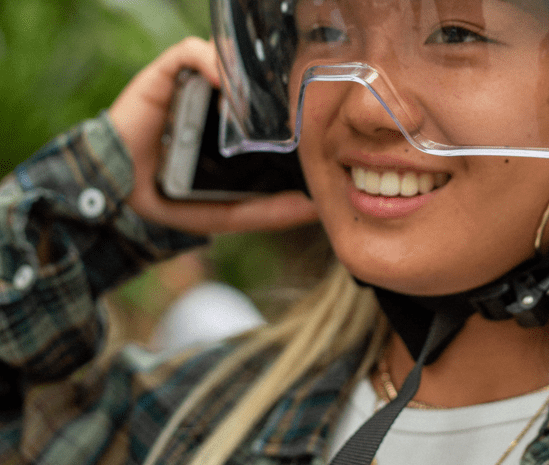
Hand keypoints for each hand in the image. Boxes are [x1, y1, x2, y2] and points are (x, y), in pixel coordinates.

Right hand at [109, 37, 316, 234]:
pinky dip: (211, 61)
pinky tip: (229, 85)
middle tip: (299, 102)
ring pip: (229, 60)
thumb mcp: (228, 214)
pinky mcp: (165, 75)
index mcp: (233, 129)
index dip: (291, 109)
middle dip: (275, 86)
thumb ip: (269, 212)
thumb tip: (315, 208)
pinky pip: (191, 53)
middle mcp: (215, 103)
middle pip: (253, 80)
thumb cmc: (171, 201)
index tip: (313, 121)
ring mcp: (191, 86)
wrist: (118, 195)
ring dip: (249, 72)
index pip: (270, 107)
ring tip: (268, 94)